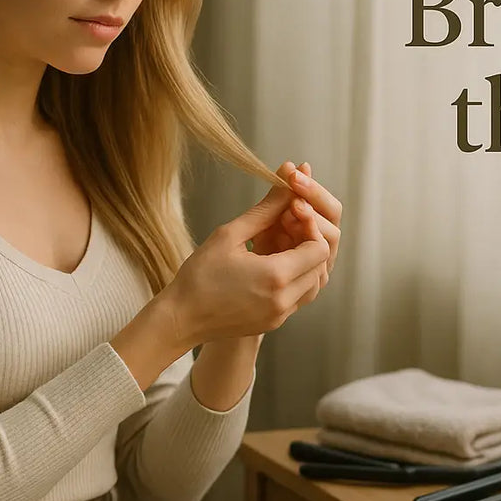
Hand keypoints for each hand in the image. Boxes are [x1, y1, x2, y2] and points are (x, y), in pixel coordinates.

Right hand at [156, 182, 330, 353]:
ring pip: (314, 282)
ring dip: (304, 260)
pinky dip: (296, 277)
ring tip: (278, 243)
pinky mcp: (275, 322)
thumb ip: (266, 208)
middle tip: (284, 224)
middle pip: (320, 264)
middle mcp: (284, 300)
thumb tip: (287, 179)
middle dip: (308, 241)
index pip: (319, 247)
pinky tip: (273, 262)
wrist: (180, 319)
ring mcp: (281, 315)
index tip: (290, 213)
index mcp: (275, 277)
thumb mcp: (230, 234)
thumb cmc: (199, 274)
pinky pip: (300, 296)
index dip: (310, 227)